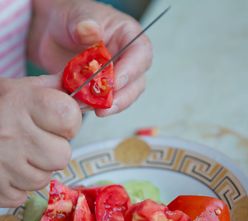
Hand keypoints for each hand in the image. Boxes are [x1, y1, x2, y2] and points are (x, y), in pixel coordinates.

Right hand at [0, 76, 81, 206]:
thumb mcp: (23, 89)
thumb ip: (56, 90)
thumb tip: (86, 94)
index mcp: (24, 103)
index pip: (70, 118)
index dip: (70, 123)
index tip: (58, 123)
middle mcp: (12, 133)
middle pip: (62, 156)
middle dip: (55, 151)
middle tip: (39, 142)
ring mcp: (2, 162)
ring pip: (43, 180)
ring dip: (37, 170)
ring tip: (21, 155)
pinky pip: (21, 196)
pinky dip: (18, 186)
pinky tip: (9, 169)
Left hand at [29, 0, 152, 115]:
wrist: (53, 33)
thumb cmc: (71, 18)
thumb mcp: (76, 16)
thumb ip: (83, 24)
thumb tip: (90, 30)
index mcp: (128, 36)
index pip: (140, 55)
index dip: (130, 72)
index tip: (113, 83)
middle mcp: (127, 60)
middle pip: (136, 83)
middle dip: (121, 98)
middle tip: (103, 106)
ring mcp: (116, 77)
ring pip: (123, 97)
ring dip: (106, 106)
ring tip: (86, 106)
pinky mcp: (103, 90)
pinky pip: (104, 103)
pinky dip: (92, 107)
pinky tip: (79, 106)